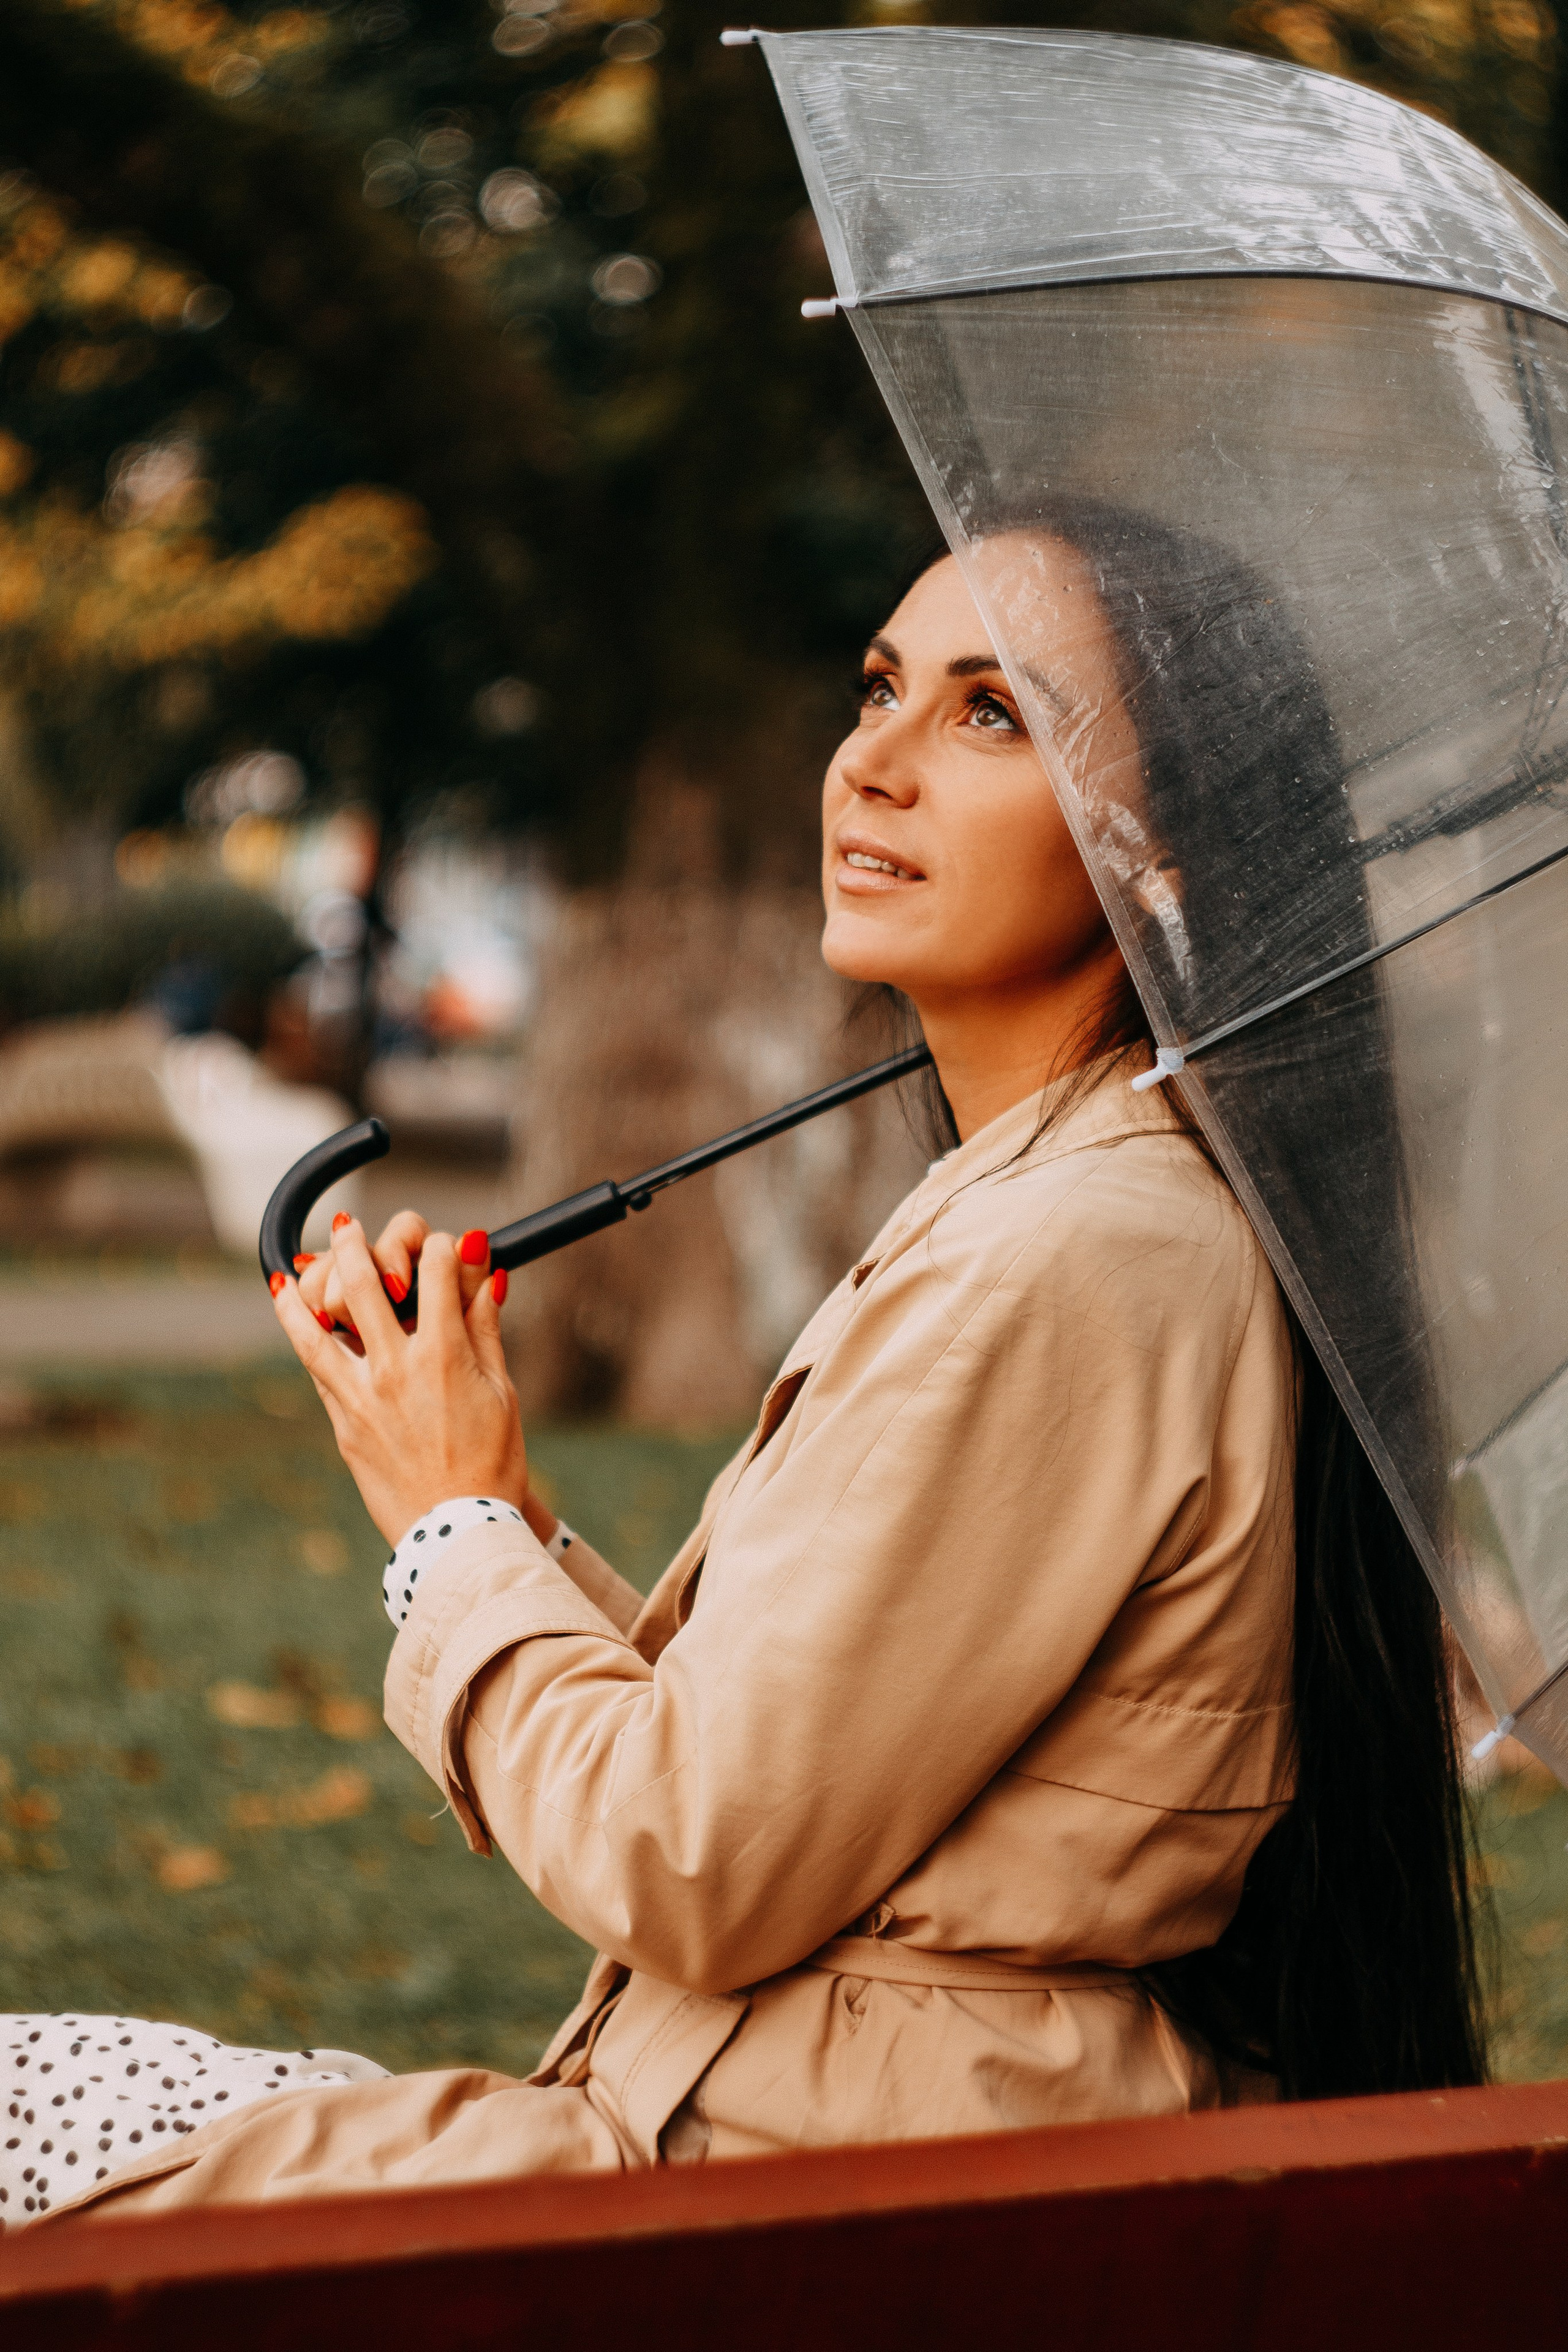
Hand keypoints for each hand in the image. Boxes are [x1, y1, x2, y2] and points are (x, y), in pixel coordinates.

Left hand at [271, 1216, 529, 1545]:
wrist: (458, 1533)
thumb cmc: (493, 1465)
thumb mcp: (503, 1393)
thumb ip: (486, 1330)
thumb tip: (487, 1277)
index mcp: (445, 1352)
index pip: (436, 1268)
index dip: (441, 1246)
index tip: (444, 1247)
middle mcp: (396, 1365)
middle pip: (366, 1280)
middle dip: (358, 1243)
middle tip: (348, 1226)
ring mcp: (361, 1393)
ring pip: (320, 1321)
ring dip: (312, 1282)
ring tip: (301, 1261)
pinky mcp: (342, 1422)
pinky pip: (314, 1364)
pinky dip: (298, 1329)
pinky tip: (289, 1306)